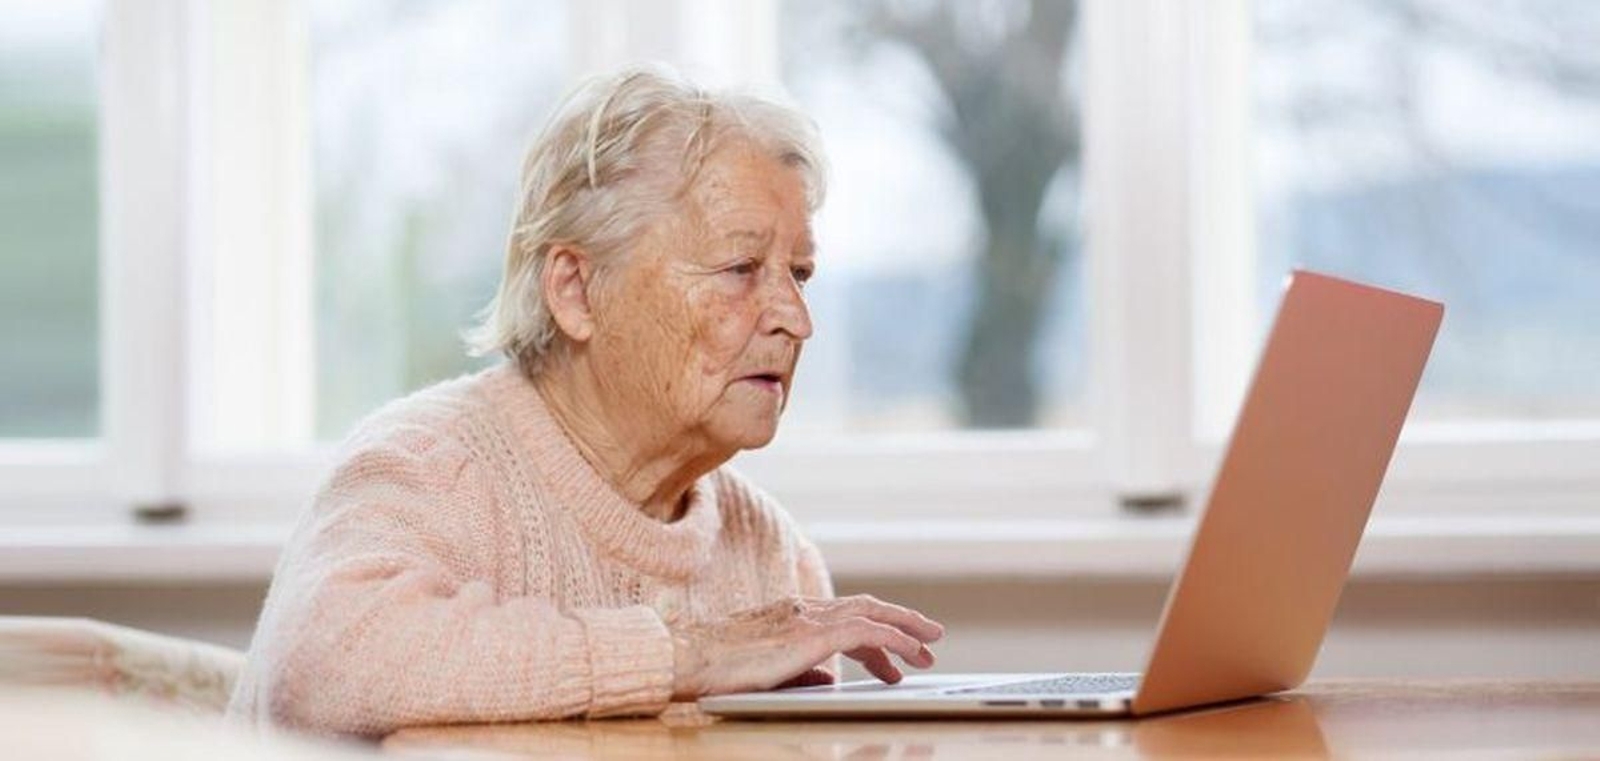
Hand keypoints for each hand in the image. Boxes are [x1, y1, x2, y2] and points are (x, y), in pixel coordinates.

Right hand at [669, 595, 944, 699]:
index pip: (844, 617)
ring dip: (905, 628)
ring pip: (872, 614)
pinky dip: (892, 639)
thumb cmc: (714, 670)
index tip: (894, 657)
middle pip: (866, 608)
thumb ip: (802, 672)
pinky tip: (908, 653)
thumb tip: (832, 680)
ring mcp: (807, 618)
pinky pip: (866, 631)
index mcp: (791, 616)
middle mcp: (803, 610)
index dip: (876, 635)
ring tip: (929, 646)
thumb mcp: (767, 672)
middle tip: (929, 641)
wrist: (685, 658)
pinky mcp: (811, 634)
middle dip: (902, 623)